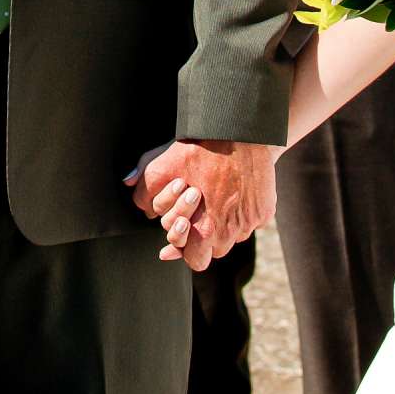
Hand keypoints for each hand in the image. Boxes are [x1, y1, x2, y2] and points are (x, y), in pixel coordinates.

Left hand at [128, 139, 274, 260]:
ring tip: (216, 201)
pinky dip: (242, 213)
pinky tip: (234, 193)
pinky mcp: (265, 213)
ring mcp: (250, 223)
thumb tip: (129, 184)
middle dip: (205, 238)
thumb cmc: (202, 149)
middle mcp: (230, 232)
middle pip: (214, 251)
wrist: (242, 133)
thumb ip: (145, 183)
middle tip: (199, 215)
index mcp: (205, 229)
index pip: (195, 260)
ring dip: (225, 226)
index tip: (183, 230)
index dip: (186, 248)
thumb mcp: (164, 163)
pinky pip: (251, 223)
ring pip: (234, 237)